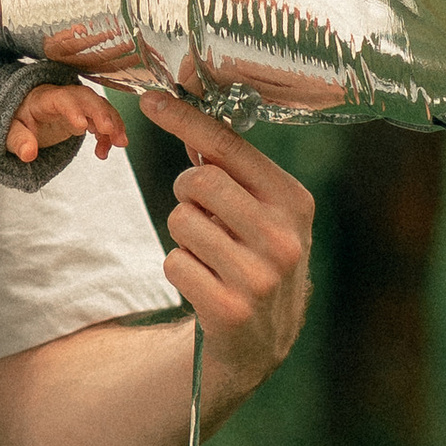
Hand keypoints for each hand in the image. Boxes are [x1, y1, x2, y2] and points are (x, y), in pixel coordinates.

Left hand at [7, 77, 127, 163]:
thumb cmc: (17, 119)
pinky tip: (105, 149)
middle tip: (111, 131)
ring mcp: (76, 105)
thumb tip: (28, 153)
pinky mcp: (84, 115)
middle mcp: (63, 98)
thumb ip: (19, 142)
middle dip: (101, 113)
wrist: (22, 116)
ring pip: (99, 107)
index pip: (60, 98)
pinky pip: (102, 120)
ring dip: (113, 123)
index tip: (82, 126)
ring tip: (120, 143)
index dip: (73, 109)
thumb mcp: (10, 132)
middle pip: (86, 98)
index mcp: (43, 98)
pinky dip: (109, 134)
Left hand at [138, 90, 312, 394]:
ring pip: (181, 221)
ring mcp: (260, 276)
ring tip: (211, 255)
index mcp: (295, 202)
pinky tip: (205, 284)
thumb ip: (233, 172)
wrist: (261, 344)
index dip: (185, 118)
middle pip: (198, 181)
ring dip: (184, 236)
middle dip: (186, 194)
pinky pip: (174, 262)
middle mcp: (284, 238)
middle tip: (201, 214)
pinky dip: (179, 269)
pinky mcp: (230, 309)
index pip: (230, 147)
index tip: (151, 101)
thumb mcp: (263, 214)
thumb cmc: (256, 262)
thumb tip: (190, 125)